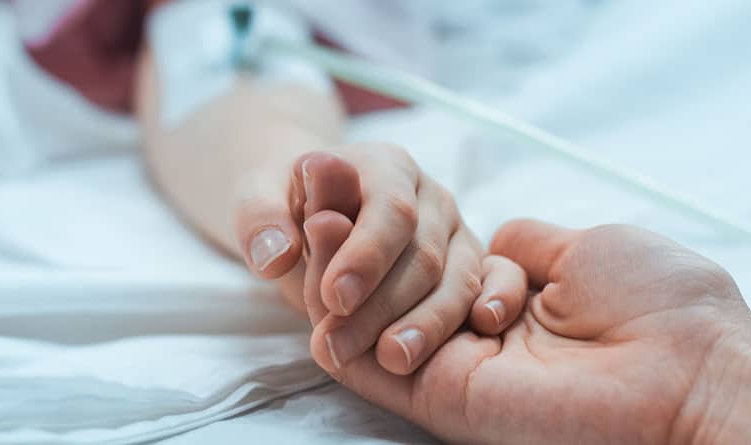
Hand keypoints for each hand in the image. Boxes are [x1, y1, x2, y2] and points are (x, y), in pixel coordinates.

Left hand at [234, 144, 526, 374]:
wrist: (312, 214)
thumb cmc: (286, 207)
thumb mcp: (256, 200)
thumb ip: (260, 221)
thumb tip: (275, 255)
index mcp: (384, 166)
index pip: (388, 209)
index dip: (366, 255)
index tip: (334, 298)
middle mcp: (430, 196)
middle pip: (423, 253)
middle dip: (383, 306)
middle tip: (339, 348)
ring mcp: (456, 232)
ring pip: (458, 278)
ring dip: (428, 324)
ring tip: (392, 361)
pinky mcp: (470, 266)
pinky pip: (494, 284)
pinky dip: (494, 305)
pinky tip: (482, 329)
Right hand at [306, 219, 750, 444]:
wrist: (695, 369)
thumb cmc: (662, 304)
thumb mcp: (586, 248)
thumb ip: (525, 244)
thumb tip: (492, 237)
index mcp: (518, 303)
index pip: (431, 267)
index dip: (387, 229)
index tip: (354, 183)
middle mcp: (482, 340)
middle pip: (394, 294)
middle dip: (349, 246)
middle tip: (315, 197)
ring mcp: (462, 372)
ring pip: (373, 328)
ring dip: (333, 277)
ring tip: (311, 220)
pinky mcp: (448, 401)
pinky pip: (373, 371)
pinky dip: (334, 328)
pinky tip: (312, 278)